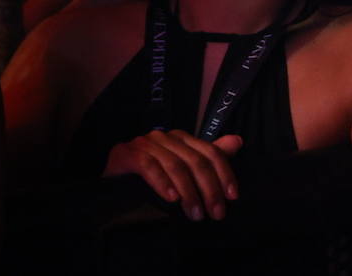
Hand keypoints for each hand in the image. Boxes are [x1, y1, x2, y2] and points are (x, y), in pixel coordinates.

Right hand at [103, 130, 242, 220]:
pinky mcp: (125, 152)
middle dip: (209, 189)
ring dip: (188, 192)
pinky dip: (162, 182)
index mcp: (181, 139)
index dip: (224, 173)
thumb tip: (238, 141)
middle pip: (194, 160)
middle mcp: (164, 136)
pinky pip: (148, 166)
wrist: (113, 188)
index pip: (209, 152)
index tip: (233, 197)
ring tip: (195, 214)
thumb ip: (209, 157)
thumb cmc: (152, 182)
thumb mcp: (184, 171)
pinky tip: (171, 199)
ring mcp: (144, 143)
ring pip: (174, 164)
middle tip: (215, 214)